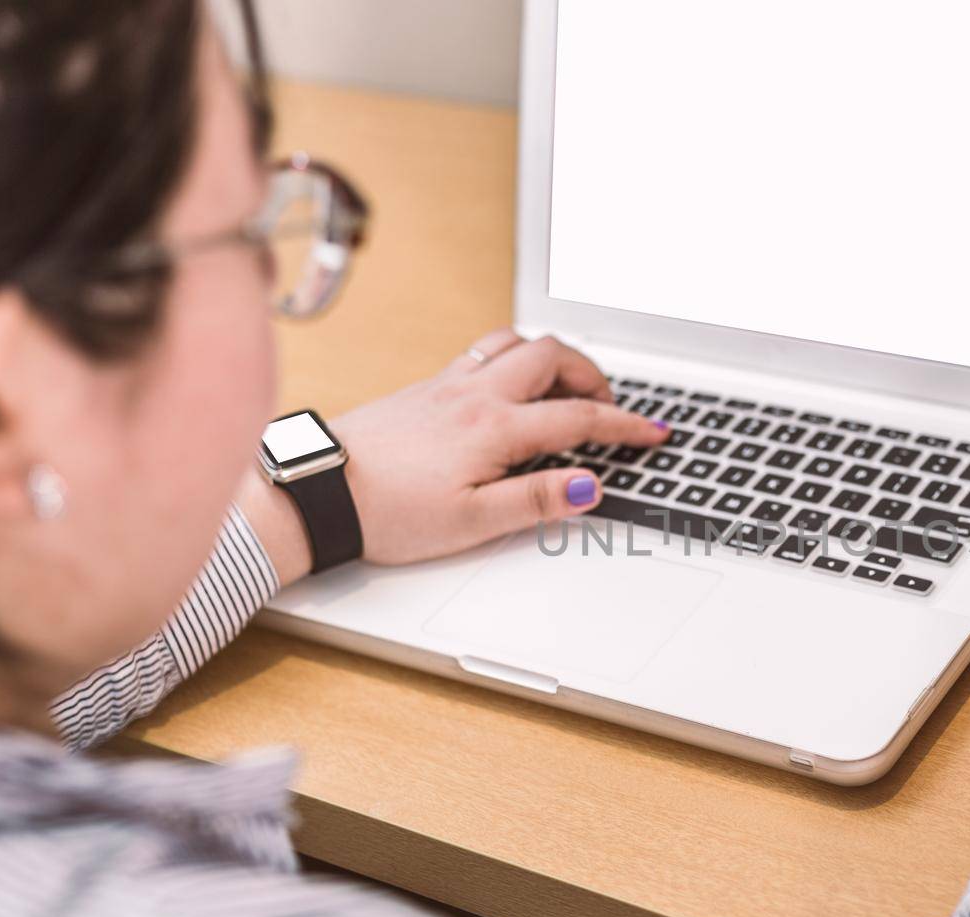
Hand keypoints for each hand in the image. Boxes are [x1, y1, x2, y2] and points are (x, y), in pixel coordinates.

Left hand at [239, 330, 667, 583]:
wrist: (317, 492)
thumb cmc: (387, 512)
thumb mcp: (473, 521)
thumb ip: (537, 500)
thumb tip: (590, 486)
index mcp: (494, 428)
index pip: (579, 417)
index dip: (624, 425)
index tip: (652, 434)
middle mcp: (474, 395)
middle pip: (552, 356)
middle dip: (592, 375)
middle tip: (608, 406)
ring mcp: (447, 384)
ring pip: (515, 342)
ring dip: (552, 357)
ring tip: (566, 388)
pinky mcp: (425, 388)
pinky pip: (482, 351)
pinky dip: (514, 357)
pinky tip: (511, 385)